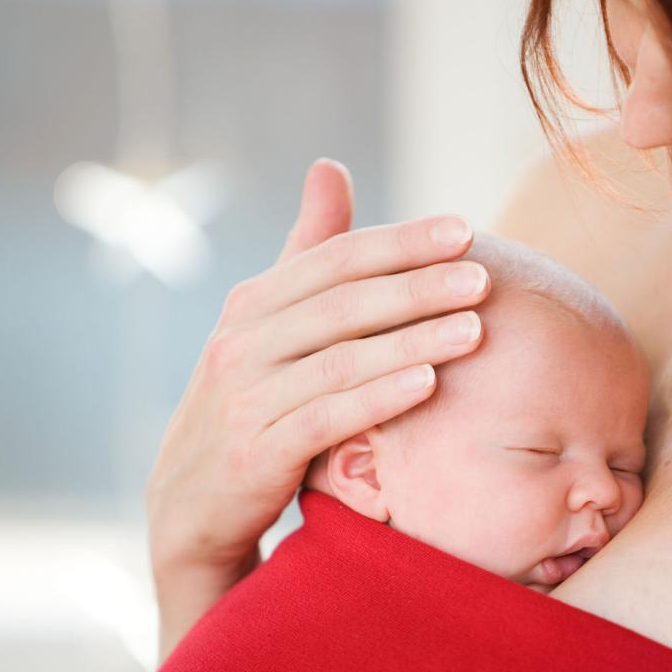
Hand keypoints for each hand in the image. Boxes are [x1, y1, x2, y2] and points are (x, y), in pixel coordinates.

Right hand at [146, 159, 488, 659]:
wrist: (190, 505)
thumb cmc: (252, 403)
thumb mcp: (269, 327)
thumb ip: (307, 254)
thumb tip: (330, 166)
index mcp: (252, 304)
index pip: (335, 258)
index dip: (400, 242)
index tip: (464, 230)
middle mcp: (242, 342)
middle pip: (343, 303)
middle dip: (417, 288)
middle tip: (482, 279)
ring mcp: (245, 399)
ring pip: (340, 360)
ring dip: (412, 342)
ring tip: (474, 329)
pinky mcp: (255, 455)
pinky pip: (326, 419)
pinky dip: (378, 399)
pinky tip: (429, 385)